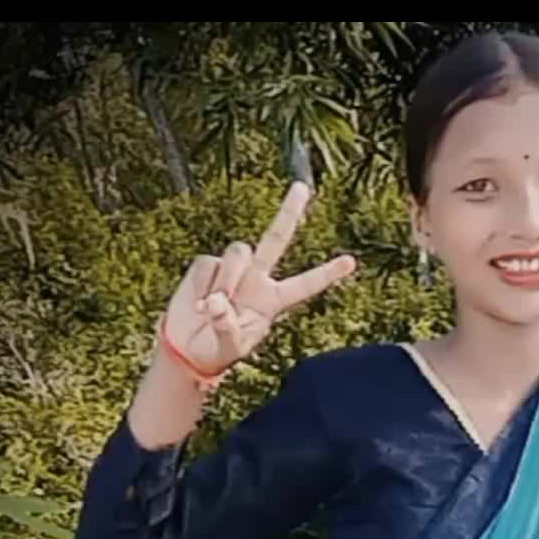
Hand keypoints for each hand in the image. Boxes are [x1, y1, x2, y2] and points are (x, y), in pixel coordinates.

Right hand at [161, 181, 355, 377]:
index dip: (326, 274)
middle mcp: (256, 278)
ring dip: (227, 280)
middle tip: (302, 187)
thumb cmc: (217, 350)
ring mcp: (232, 268)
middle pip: (275, 239)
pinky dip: (202, 286)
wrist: (187, 347)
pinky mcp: (208, 265)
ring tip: (211, 310)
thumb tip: (217, 302)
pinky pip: (208, 265)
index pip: (304, 285)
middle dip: (288, 213)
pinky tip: (197, 306)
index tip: (350, 262)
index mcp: (272, 301)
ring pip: (238, 254)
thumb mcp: (230, 348)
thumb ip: (228, 326)